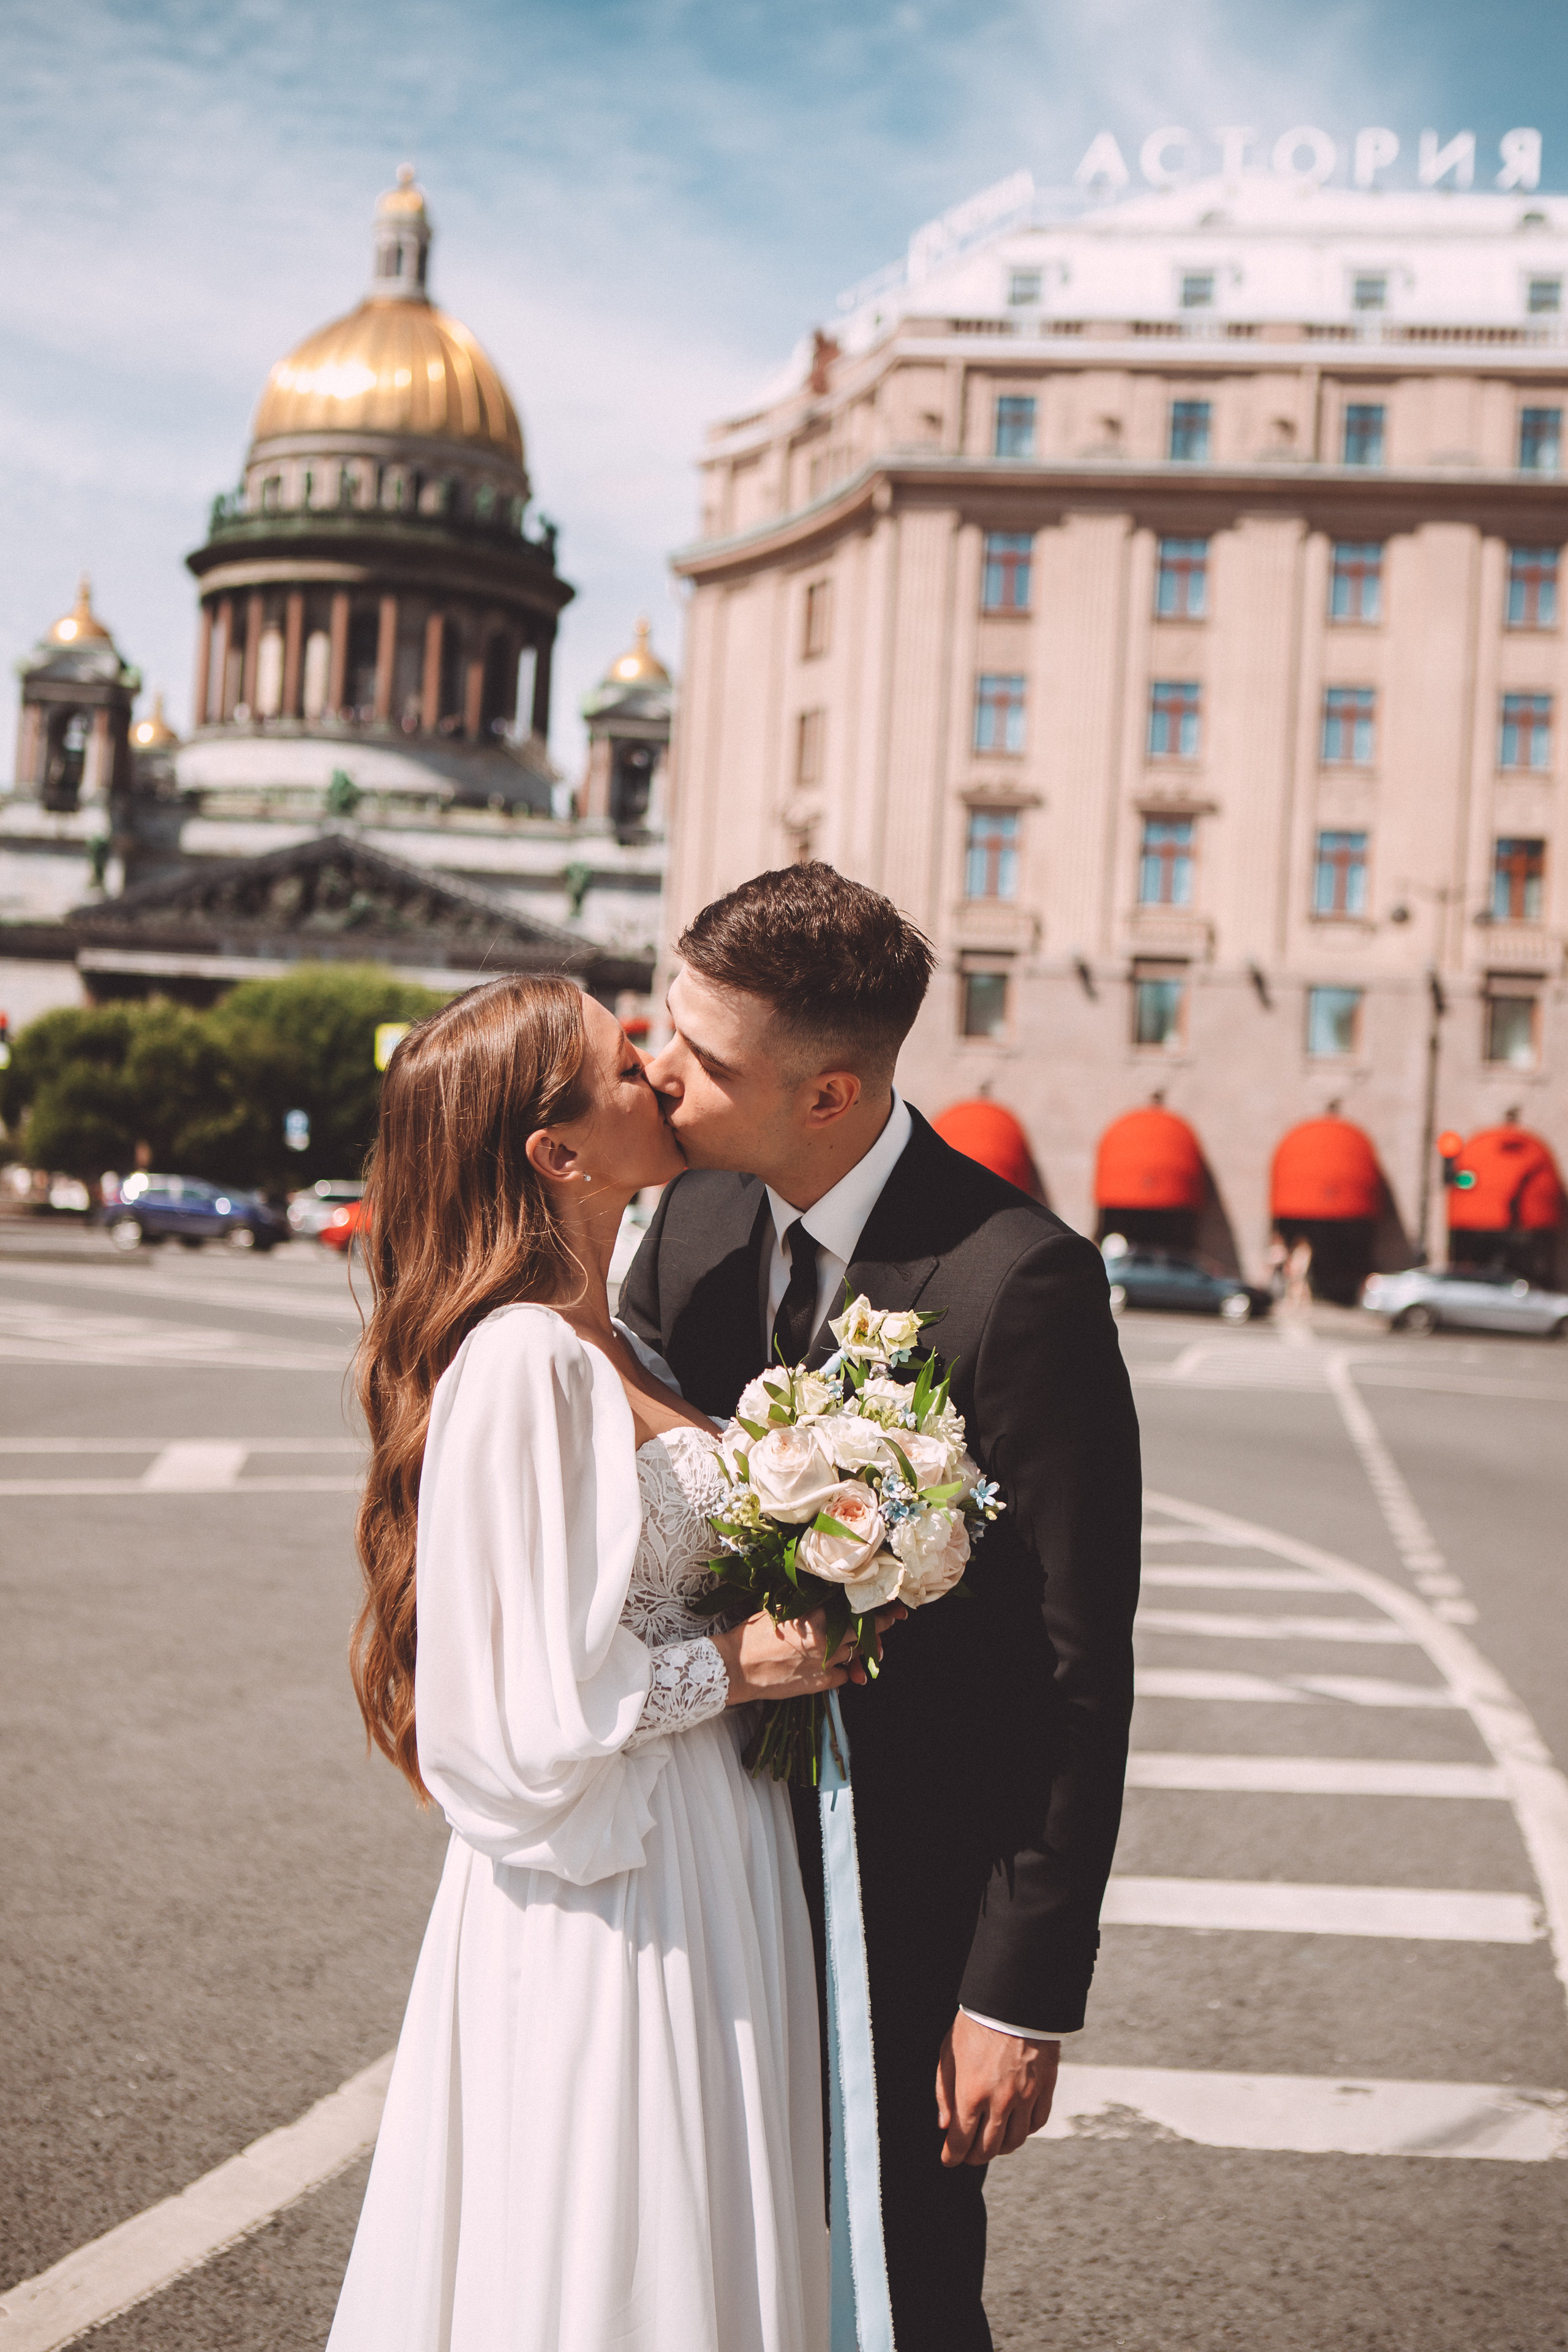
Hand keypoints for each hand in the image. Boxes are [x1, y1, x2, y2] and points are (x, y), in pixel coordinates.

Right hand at [713, 1604, 904, 1704]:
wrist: (737, 1667)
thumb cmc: (753, 1634)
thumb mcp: (782, 1608)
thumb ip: (809, 1604)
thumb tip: (829, 1598)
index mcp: (816, 1614)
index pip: (857, 1608)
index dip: (879, 1608)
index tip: (894, 1607)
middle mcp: (826, 1637)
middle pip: (865, 1631)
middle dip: (882, 1626)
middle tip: (894, 1620)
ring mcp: (825, 1661)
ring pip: (857, 1654)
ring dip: (865, 1651)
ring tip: (872, 1649)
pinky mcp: (820, 1682)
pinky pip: (845, 1676)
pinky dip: (847, 1672)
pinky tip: (844, 1669)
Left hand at [935, 2012, 1058, 2165]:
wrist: (1012, 2000)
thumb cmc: (975, 2024)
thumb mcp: (948, 2053)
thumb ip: (944, 2092)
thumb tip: (945, 2126)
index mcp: (971, 2093)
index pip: (961, 2141)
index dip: (952, 2156)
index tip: (948, 2160)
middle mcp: (1000, 2101)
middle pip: (988, 2148)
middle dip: (974, 2157)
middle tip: (968, 2156)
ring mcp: (1026, 2096)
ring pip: (1015, 2141)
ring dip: (1000, 2149)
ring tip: (992, 2145)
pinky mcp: (1045, 2088)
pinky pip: (1037, 2123)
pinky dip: (1025, 2132)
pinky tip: (1016, 2128)